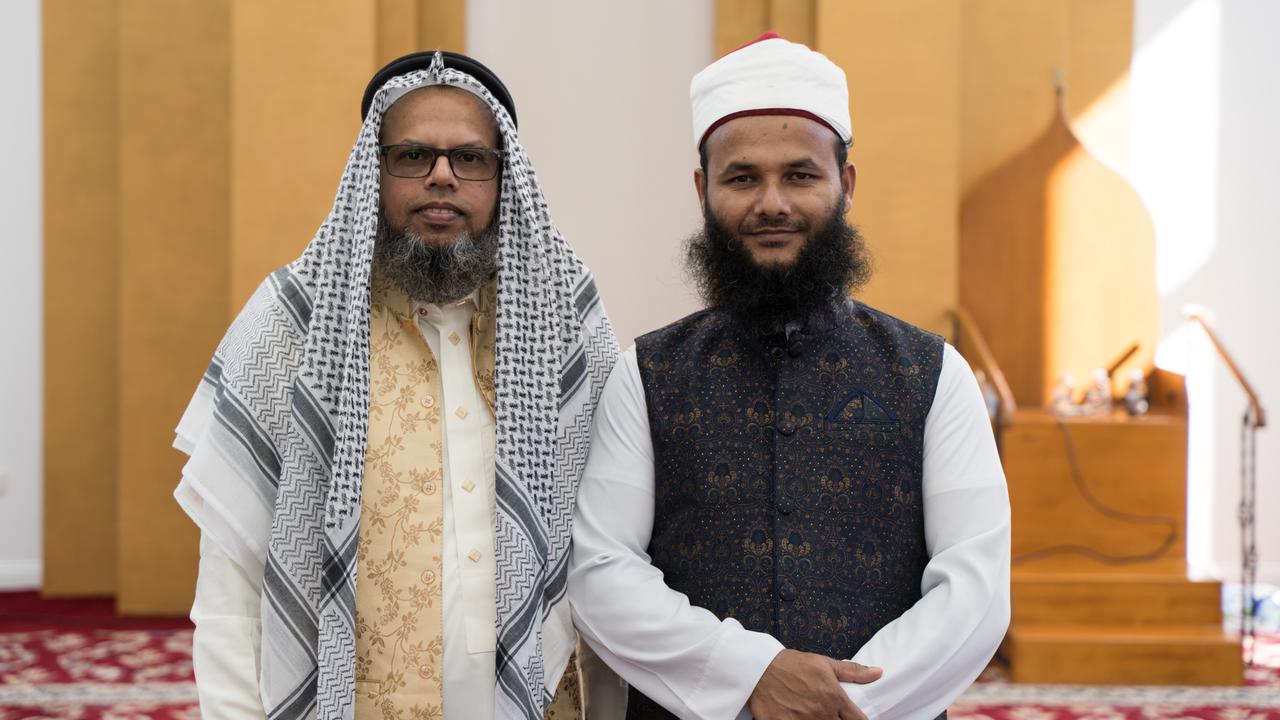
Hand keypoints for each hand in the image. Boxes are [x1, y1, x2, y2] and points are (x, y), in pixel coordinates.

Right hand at [747, 649, 880, 719]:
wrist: (760, 668)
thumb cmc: (792, 664)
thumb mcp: (824, 663)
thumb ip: (853, 671)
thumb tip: (877, 672)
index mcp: (834, 698)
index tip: (854, 719)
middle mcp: (821, 714)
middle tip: (829, 714)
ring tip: (813, 716)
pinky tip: (798, 719)